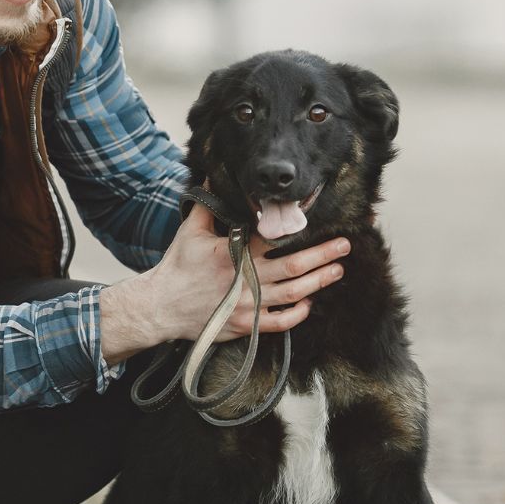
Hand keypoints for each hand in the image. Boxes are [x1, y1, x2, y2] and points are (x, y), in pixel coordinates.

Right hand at [100, 203, 348, 361]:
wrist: (160, 307)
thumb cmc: (176, 269)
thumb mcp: (190, 232)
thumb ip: (207, 207)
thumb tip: (212, 179)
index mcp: (234, 252)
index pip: (274, 237)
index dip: (298, 230)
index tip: (319, 223)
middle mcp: (246, 278)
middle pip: (295, 265)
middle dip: (324, 254)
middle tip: (344, 246)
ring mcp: (248, 304)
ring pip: (294, 292)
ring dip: (319, 281)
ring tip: (337, 270)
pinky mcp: (245, 324)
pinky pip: (280, 322)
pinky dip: (298, 314)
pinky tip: (309, 303)